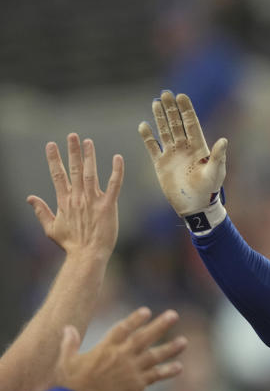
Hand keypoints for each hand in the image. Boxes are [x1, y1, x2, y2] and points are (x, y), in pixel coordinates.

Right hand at [26, 134, 122, 259]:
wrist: (87, 255)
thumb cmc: (71, 244)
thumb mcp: (51, 228)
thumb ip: (41, 211)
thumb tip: (30, 198)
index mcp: (64, 201)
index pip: (57, 175)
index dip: (54, 159)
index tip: (51, 145)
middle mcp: (78, 197)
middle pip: (74, 170)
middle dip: (72, 151)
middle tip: (72, 135)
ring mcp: (93, 201)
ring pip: (91, 173)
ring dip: (89, 156)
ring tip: (88, 142)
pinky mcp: (108, 206)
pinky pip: (114, 185)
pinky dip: (116, 171)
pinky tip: (117, 158)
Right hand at [55, 307, 186, 390]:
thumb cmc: (69, 385)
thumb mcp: (66, 361)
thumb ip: (70, 343)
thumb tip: (68, 328)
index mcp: (105, 348)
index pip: (123, 328)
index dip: (135, 319)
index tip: (146, 311)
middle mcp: (122, 356)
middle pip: (145, 337)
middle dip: (160, 325)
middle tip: (173, 315)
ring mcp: (132, 370)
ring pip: (155, 355)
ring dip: (171, 348)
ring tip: (184, 342)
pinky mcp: (137, 384)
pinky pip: (156, 375)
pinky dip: (168, 371)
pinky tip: (179, 367)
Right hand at [139, 91, 226, 216]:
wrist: (195, 206)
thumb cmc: (209, 189)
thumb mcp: (215, 172)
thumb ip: (218, 155)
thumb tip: (223, 140)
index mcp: (199, 147)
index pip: (191, 123)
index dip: (186, 110)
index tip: (181, 96)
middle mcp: (185, 147)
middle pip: (176, 123)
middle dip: (171, 109)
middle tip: (165, 93)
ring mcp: (172, 154)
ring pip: (164, 131)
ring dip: (160, 118)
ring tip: (155, 102)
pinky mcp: (161, 164)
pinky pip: (153, 147)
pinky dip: (148, 137)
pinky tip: (143, 125)